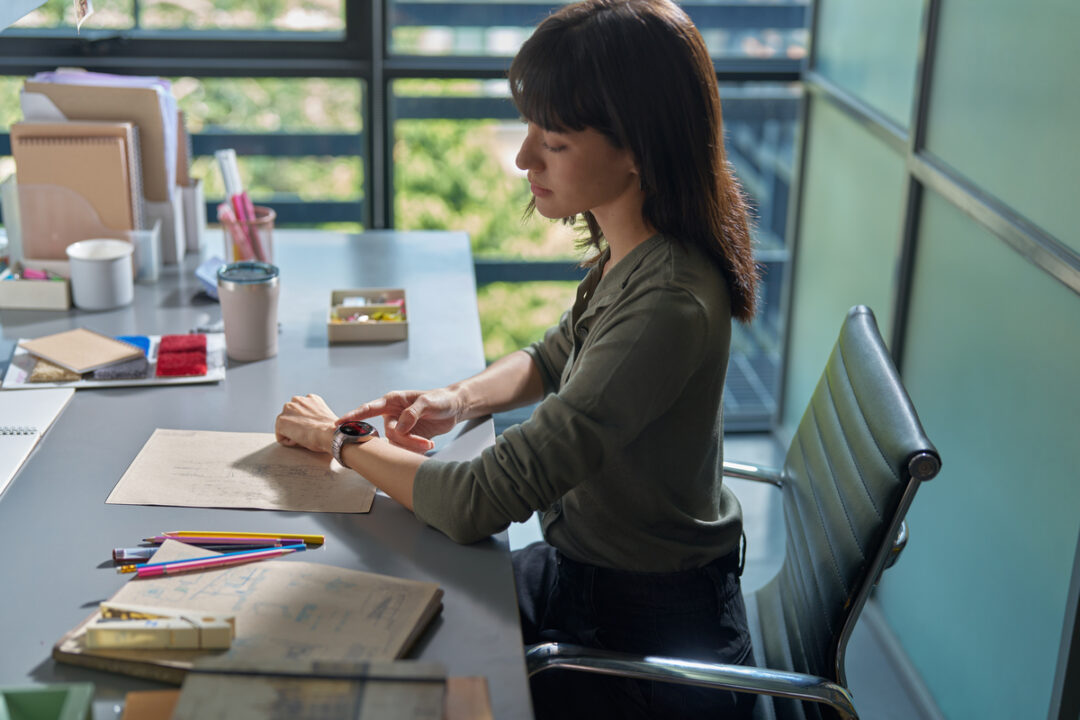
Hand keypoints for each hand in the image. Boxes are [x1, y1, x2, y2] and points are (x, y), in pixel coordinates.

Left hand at [275, 394, 338, 453]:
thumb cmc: (331, 430)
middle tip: (308, 434)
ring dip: (292, 432)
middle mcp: (298, 399)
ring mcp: (288, 409)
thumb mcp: (325, 417)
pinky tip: (300, 440)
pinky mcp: (281, 420)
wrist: (329, 433)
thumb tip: (310, 426)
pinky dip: (289, 441)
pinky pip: (281, 435)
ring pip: (285, 425)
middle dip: (297, 425)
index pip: (301, 411)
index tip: (314, 429)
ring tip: (305, 437)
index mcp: (311, 398)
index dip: (307, 423)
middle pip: (291, 416)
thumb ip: (315, 416)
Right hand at [339, 388, 462, 452]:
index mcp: (392, 401)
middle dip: (406, 441)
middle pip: (389, 434)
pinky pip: (404, 448)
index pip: (368, 408)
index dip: (353, 416)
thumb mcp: (427, 402)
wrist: (454, 408)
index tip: (337, 423)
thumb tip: (400, 428)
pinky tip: (428, 445)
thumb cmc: (440, 399)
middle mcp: (393, 415)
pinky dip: (416, 450)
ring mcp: (400, 427)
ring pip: (396, 444)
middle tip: (424, 443)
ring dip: (413, 446)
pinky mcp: (408, 438)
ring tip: (429, 444)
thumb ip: (413, 413)